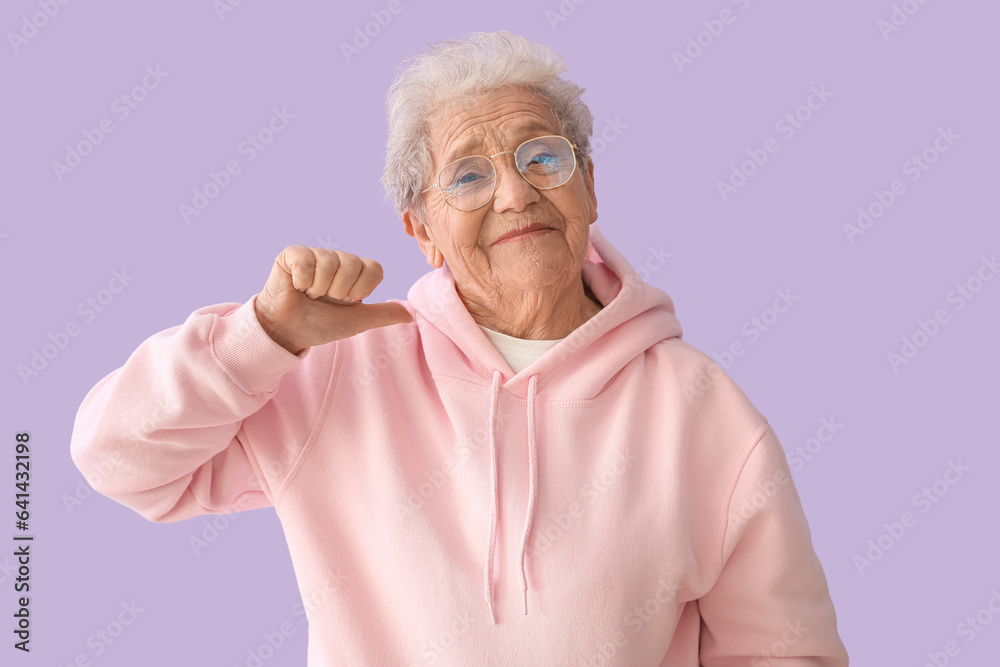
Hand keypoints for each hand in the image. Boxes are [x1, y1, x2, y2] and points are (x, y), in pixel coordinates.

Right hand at [254, 245, 411, 354]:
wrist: (288, 332)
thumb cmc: (320, 325)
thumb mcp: (356, 322)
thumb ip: (382, 315)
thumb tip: (409, 314)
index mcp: (355, 272)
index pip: (374, 268)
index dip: (362, 289)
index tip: (347, 301)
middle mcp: (337, 259)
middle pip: (353, 264)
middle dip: (339, 290)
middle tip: (326, 299)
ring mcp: (316, 255)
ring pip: (329, 261)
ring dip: (319, 288)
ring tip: (310, 295)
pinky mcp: (292, 255)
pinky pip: (306, 259)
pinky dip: (302, 280)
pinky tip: (297, 287)